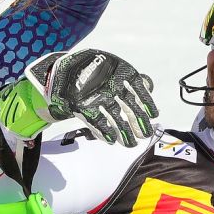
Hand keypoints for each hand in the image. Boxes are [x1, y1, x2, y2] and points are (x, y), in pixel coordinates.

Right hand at [0, 49, 157, 145]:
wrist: (59, 71)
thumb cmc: (92, 73)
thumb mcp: (111, 71)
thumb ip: (129, 80)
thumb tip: (149, 86)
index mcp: (117, 69)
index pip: (137, 86)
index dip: (147, 101)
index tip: (155, 115)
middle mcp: (107, 80)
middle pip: (128, 104)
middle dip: (138, 121)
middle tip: (144, 136)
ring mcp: (94, 93)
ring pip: (114, 115)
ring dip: (123, 131)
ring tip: (130, 144)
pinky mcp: (80, 104)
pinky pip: (95, 120)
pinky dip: (103, 131)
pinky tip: (110, 141)